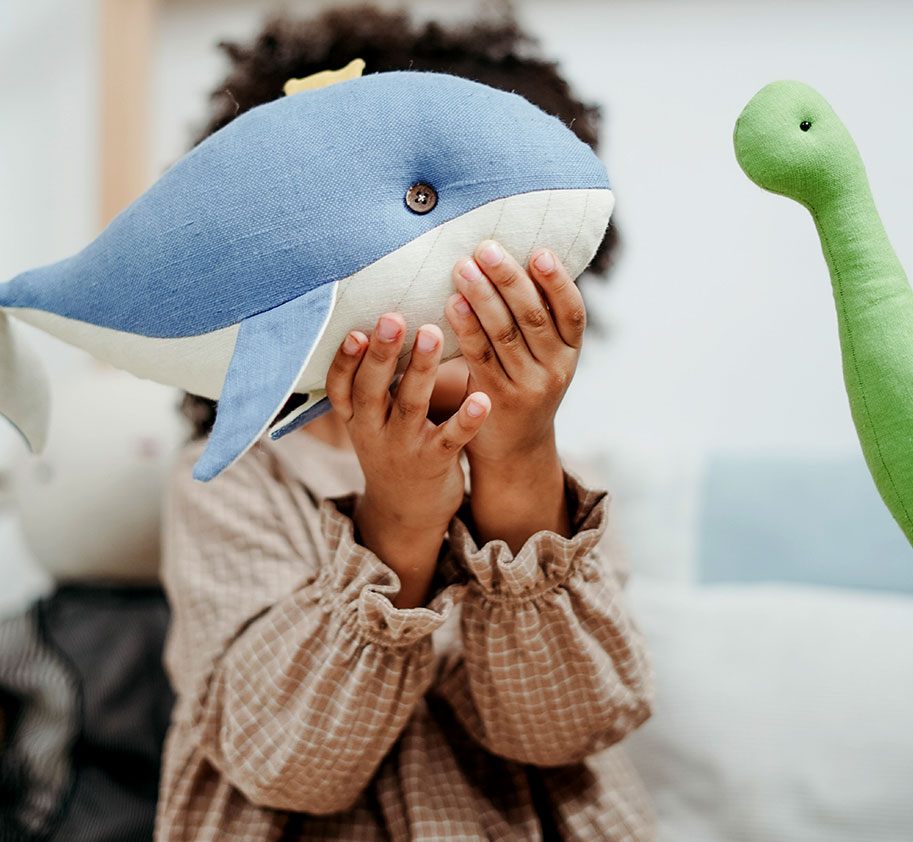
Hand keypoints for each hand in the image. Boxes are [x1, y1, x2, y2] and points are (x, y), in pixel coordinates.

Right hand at [325, 312, 489, 606]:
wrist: (405, 515)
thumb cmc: (391, 449)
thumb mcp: (369, 421)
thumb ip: (373, 383)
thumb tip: (383, 322)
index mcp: (356, 417)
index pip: (341, 386)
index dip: (344, 361)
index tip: (354, 331)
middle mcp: (373, 431)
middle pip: (372, 389)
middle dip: (382, 354)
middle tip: (393, 317)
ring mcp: (404, 448)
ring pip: (411, 405)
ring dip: (421, 369)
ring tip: (433, 334)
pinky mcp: (435, 462)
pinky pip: (451, 437)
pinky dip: (466, 419)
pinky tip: (482, 398)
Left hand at [444, 241, 582, 549]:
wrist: (514, 450)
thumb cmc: (522, 386)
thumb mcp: (542, 357)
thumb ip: (535, 318)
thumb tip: (513, 259)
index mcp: (569, 352)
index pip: (572, 312)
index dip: (558, 282)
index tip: (539, 252)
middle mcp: (555, 370)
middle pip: (534, 317)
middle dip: (509, 279)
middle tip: (486, 248)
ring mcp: (528, 387)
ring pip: (506, 334)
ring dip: (483, 297)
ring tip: (463, 267)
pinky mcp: (497, 400)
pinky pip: (481, 358)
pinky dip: (467, 328)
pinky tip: (451, 304)